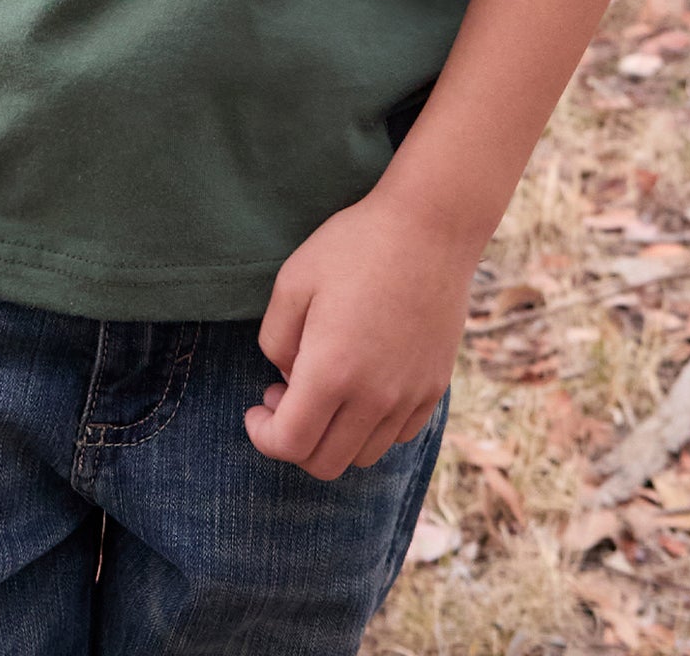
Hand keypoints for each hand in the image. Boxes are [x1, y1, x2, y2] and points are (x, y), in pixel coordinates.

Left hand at [244, 187, 474, 478]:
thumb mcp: (293, 281)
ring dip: (333, 437)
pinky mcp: (434, 387)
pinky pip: (398, 436)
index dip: (262, 436)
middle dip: (293, 442)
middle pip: (325, 463)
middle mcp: (374, 396)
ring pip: (363, 456)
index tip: (255, 410)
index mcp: (332, 372)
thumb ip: (275, 341)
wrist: (430, 226)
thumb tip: (286, 378)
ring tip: (322, 390)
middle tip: (282, 398)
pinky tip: (361, 387)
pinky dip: (371, 428)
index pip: (290, 443)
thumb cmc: (355, 245)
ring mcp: (410, 396)